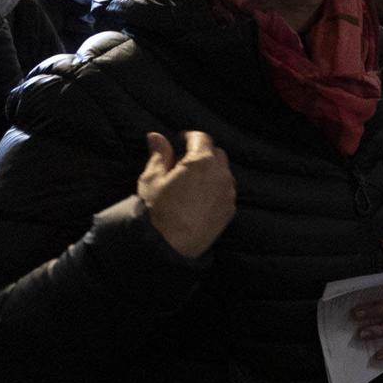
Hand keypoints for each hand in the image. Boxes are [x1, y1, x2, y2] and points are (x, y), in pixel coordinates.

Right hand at [137, 131, 235, 257]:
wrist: (169, 245)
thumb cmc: (157, 211)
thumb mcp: (152, 179)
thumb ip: (159, 155)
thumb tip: (156, 136)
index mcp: (201, 161)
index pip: (201, 138)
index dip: (190, 137)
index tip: (181, 140)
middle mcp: (220, 174)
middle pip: (216, 154)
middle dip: (202, 153)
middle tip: (183, 162)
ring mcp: (228, 193)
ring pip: (223, 173)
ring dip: (211, 172)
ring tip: (190, 182)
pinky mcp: (230, 209)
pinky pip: (226, 191)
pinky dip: (216, 189)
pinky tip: (199, 198)